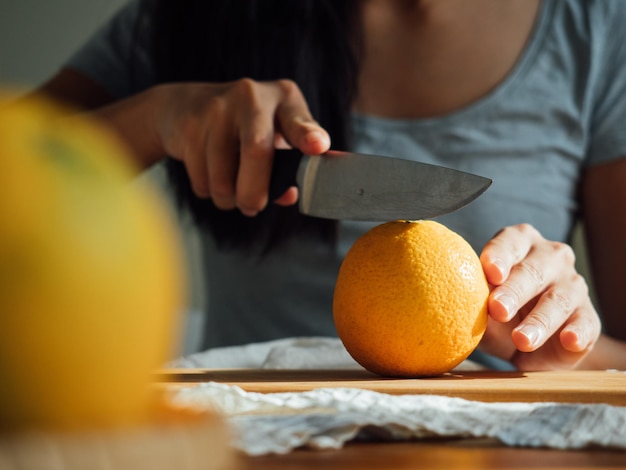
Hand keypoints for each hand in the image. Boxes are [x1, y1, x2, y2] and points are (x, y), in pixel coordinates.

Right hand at [149, 79, 329, 214]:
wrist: (184, 106)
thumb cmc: (244, 128)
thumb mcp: (273, 136)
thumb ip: (287, 165)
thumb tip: (289, 195)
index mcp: (283, 99)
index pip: (297, 119)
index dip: (307, 135)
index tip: (317, 147)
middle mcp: (251, 96)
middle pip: (256, 151)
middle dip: (254, 191)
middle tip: (253, 207)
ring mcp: (217, 108)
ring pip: (223, 176)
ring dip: (228, 198)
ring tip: (230, 192)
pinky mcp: (190, 125)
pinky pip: (201, 177)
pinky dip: (207, 190)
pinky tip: (209, 176)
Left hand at [478, 224, 600, 369]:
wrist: (526, 347)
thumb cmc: (496, 312)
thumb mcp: (480, 307)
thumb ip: (473, 300)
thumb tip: (460, 301)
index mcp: (519, 243)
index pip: (510, 242)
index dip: (499, 255)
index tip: (490, 273)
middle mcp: (550, 257)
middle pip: (533, 271)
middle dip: (514, 291)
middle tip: (497, 309)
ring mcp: (572, 285)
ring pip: (558, 299)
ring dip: (539, 321)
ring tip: (522, 340)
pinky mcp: (587, 315)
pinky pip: (585, 322)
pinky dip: (577, 332)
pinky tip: (568, 340)